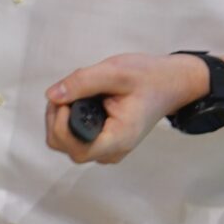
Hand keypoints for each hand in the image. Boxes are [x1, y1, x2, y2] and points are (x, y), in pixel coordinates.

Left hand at [43, 52, 205, 165]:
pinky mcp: (105, 143)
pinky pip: (76, 138)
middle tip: (67, 91)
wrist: (172, 83)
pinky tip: (81, 101)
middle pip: (66, 147)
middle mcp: (112, 151)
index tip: (65, 100)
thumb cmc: (150, 78)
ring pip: (67, 144)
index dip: (62, 126)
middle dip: (57, 119)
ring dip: (61, 118)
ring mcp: (108, 150)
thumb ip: (82, 82)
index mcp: (119, 138)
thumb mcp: (117, 71)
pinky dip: (70, 120)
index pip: (76, 149)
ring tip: (76, 93)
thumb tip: (51, 95)